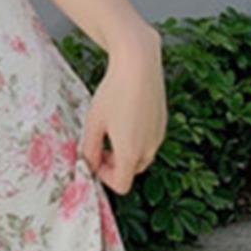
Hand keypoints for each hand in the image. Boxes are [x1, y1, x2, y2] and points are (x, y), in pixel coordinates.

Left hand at [78, 24, 166, 195]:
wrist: (138, 65)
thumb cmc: (114, 92)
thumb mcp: (94, 122)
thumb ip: (89, 149)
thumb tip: (87, 164)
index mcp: (130, 152)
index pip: (121, 185)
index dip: (104, 177)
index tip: (95, 159)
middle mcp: (149, 148)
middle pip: (131, 171)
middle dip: (115, 164)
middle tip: (101, 144)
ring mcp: (158, 135)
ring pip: (141, 156)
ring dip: (126, 151)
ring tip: (112, 127)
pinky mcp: (162, 123)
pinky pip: (149, 140)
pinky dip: (136, 138)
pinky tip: (126, 115)